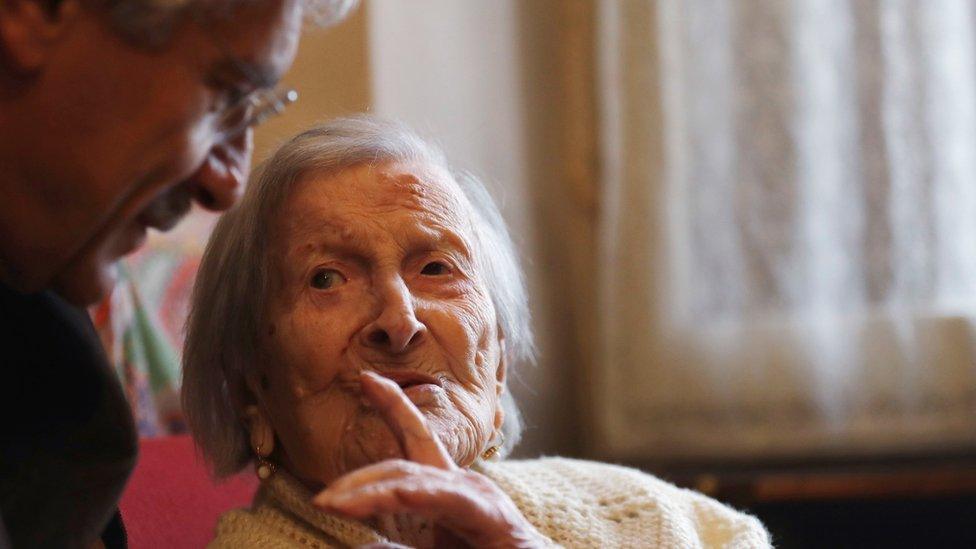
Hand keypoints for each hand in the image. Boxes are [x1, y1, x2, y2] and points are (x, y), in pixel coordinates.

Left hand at [312, 371, 548, 547]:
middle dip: (359, 473)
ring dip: (368, 492)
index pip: (416, 439)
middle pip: (405, 457)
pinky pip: (443, 499)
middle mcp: (463, 483)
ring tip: (332, 505)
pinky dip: (412, 495)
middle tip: (321, 496)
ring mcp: (477, 496)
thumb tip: (360, 548)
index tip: (365, 379)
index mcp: (449, 489)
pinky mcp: (489, 516)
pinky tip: (391, 495)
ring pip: (413, 479)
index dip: (392, 406)